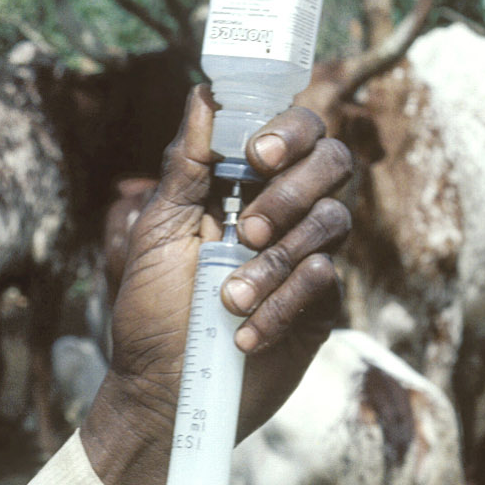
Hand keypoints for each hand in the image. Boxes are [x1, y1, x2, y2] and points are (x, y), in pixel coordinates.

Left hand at [82, 88, 349, 484]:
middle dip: (291, 191)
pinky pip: (326, 282)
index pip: (294, 131)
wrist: (164, 392)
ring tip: (228, 299)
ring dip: (275, 261)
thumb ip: (186, 165)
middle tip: (246, 229)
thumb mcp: (156, 232)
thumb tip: (203, 93)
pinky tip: (245, 334)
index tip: (255, 153)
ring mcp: (306, 259)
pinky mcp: (321, 308)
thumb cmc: (152, 311)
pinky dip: (283, 304)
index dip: (288, 130)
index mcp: (243, 186)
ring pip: (331, 223)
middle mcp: (284, 213)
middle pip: (332, 164)